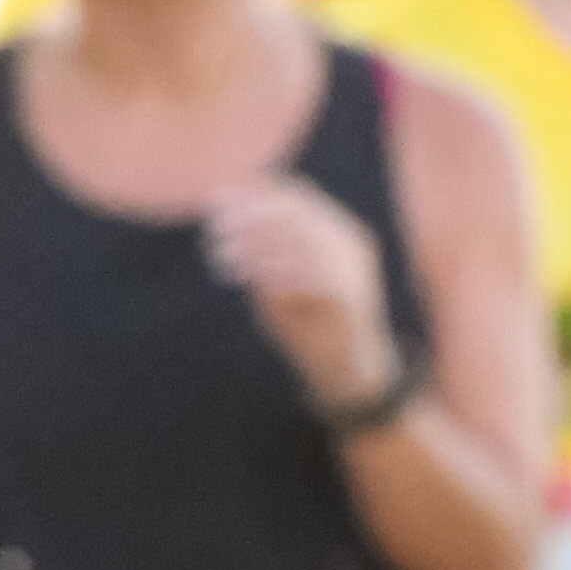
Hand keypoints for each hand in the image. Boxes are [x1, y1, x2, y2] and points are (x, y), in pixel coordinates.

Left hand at [203, 171, 396, 415]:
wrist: (349, 374)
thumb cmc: (308, 326)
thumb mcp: (278, 281)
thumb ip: (260, 250)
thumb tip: (224, 217)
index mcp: (338, 231)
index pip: (297, 196)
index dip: (254, 195)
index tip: (217, 201)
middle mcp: (350, 244)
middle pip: (298, 214)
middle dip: (250, 218)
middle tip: (214, 230)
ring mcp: (355, 270)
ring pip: (303, 240)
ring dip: (257, 244)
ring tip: (222, 256)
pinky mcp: (353, 298)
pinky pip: (312, 274)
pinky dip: (276, 271)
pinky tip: (247, 277)